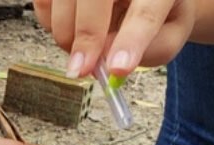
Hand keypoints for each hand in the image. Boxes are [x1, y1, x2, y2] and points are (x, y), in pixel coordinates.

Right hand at [34, 0, 195, 76]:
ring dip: (67, 36)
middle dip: (86, 35)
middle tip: (82, 69)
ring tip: (84, 50)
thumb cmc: (159, 10)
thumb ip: (152, 49)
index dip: (131, 40)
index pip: (147, 10)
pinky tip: (71, 30)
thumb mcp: (170, 33)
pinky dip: (51, 24)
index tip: (118, 69)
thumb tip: (108, 59)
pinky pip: (44, 2)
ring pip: (64, 1)